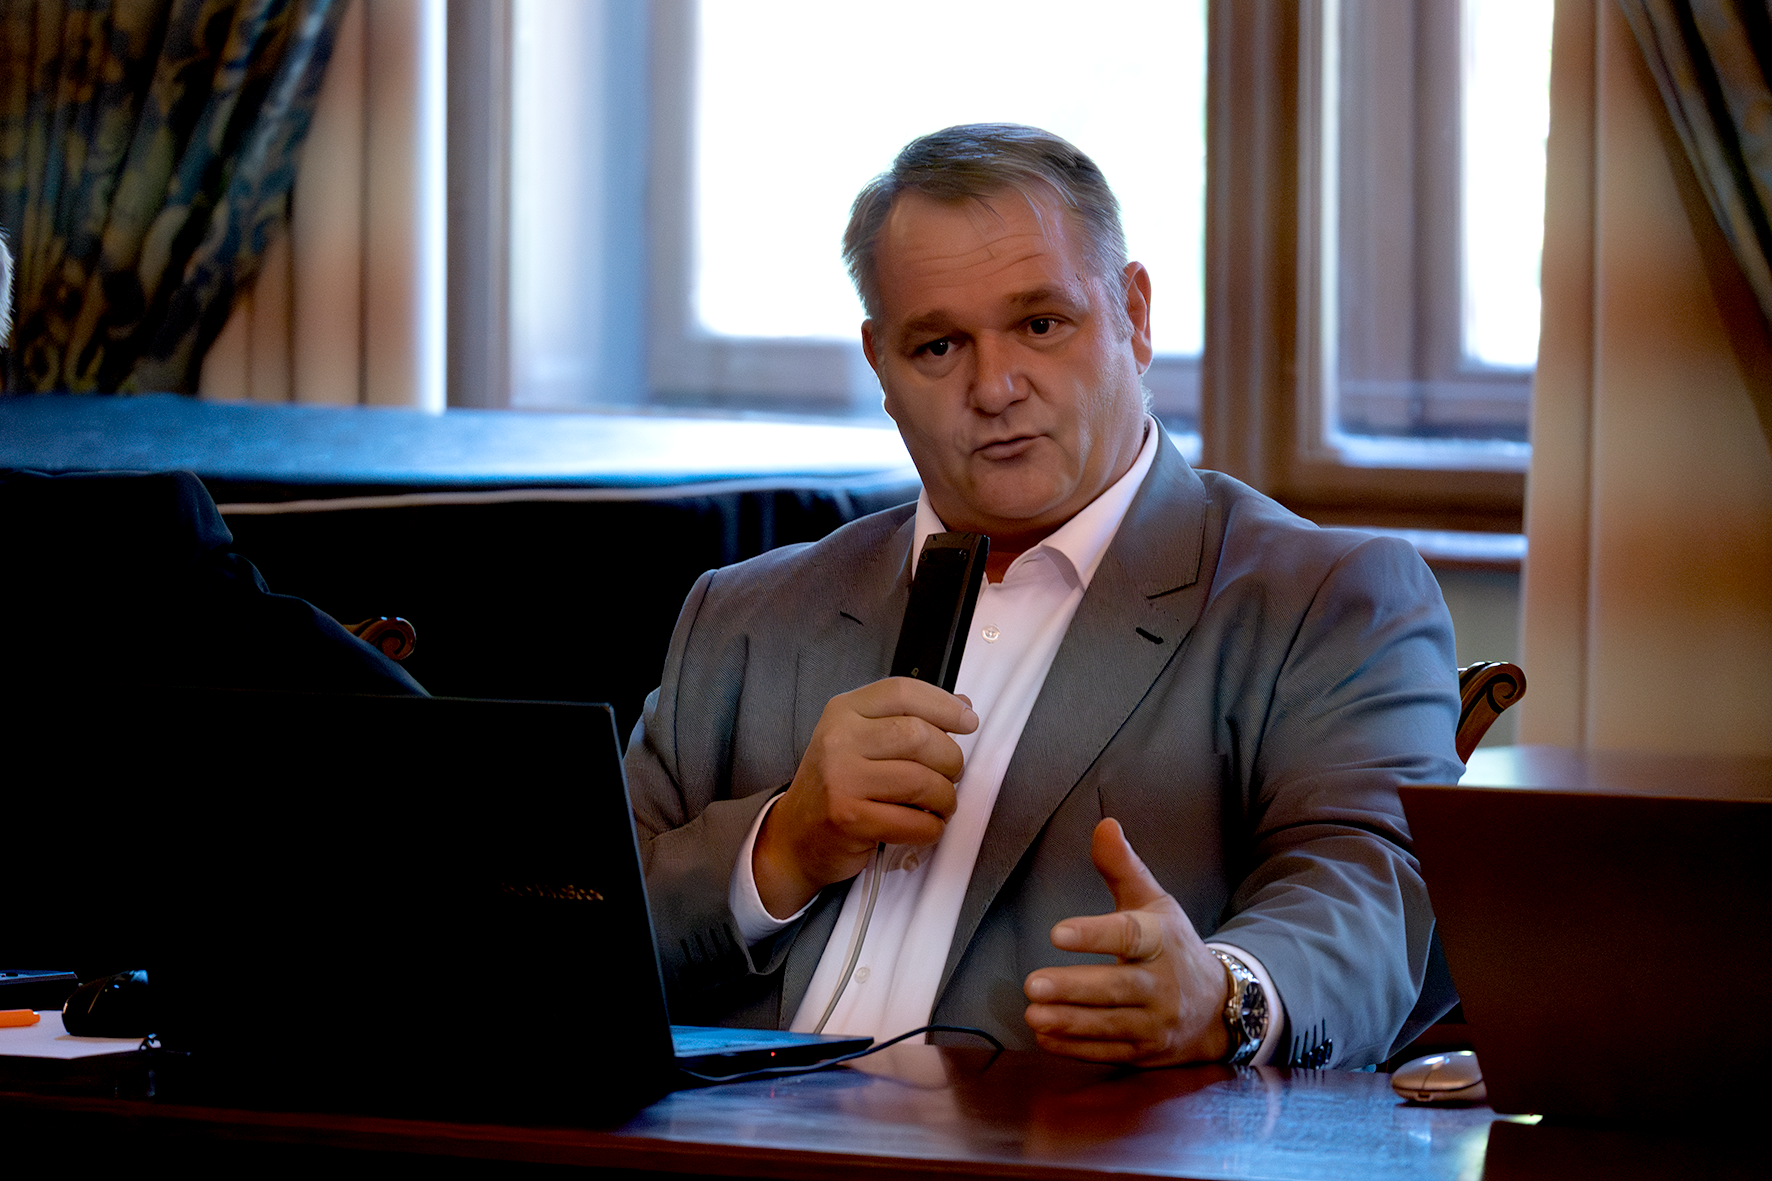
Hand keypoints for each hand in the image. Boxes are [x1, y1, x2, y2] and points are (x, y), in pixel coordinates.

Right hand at [753, 677, 977, 917]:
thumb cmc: (837, 786)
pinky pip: (913, 822)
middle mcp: (839, 739)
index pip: (903, 692)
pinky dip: (931, 828)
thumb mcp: (861, 740)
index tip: (968, 722)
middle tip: (951, 775)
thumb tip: (962, 705)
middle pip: (918, 735)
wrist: (795, 836)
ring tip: (940, 804)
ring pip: (921, 780)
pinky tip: (925, 826)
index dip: (945, 705)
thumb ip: (907, 719)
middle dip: (950, 759)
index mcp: (844, 711)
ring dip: (945, 798)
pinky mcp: (849, 819)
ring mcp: (841, 779)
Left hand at [1022, 818, 1231, 1065]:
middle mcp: (1162, 984)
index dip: (1094, 935)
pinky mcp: (1146, 1052)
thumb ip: (1123, 868)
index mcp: (1161, 940)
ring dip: (1069, 1022)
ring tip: (1032, 1014)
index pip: (1128, 936)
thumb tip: (1103, 824)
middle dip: (1074, 988)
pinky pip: (1109, 1052)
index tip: (1057, 932)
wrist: (1220, 1007)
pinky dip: (1076, 1048)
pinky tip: (1045, 1036)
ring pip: (1110, 1025)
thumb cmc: (1174, 946)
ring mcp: (1156, 1023)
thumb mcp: (1154, 903)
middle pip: (1117, 988)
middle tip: (1032, 984)